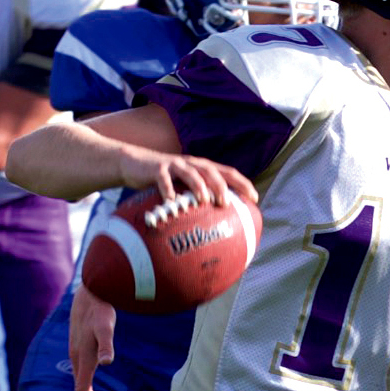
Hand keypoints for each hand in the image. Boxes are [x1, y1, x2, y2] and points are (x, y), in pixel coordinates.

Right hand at [69, 284, 115, 390]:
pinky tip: (85, 376)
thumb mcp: (106, 327)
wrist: (90, 292)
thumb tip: (107, 362)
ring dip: (83, 390)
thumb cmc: (100, 310)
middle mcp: (77, 355)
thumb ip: (107, 345)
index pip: (82, 385)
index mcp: (84, 356)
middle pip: (80, 383)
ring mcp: (76, 349)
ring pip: (80, 374)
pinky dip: (83, 377)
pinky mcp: (78, 343)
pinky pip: (80, 366)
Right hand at [119, 147, 258, 210]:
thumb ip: (198, 200)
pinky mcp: (157, 169)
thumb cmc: (164, 182)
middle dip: (222, 186)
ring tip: (204, 201)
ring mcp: (174, 165)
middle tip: (227, 203)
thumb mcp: (183, 188)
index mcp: (202, 168)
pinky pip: (163, 180)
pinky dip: (168, 190)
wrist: (135, 164)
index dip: (243, 184)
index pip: (228, 172)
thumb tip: (215, 226)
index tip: (255, 199)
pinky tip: (171, 202)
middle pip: (212, 171)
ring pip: (191, 173)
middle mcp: (192, 164)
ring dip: (199, 186)